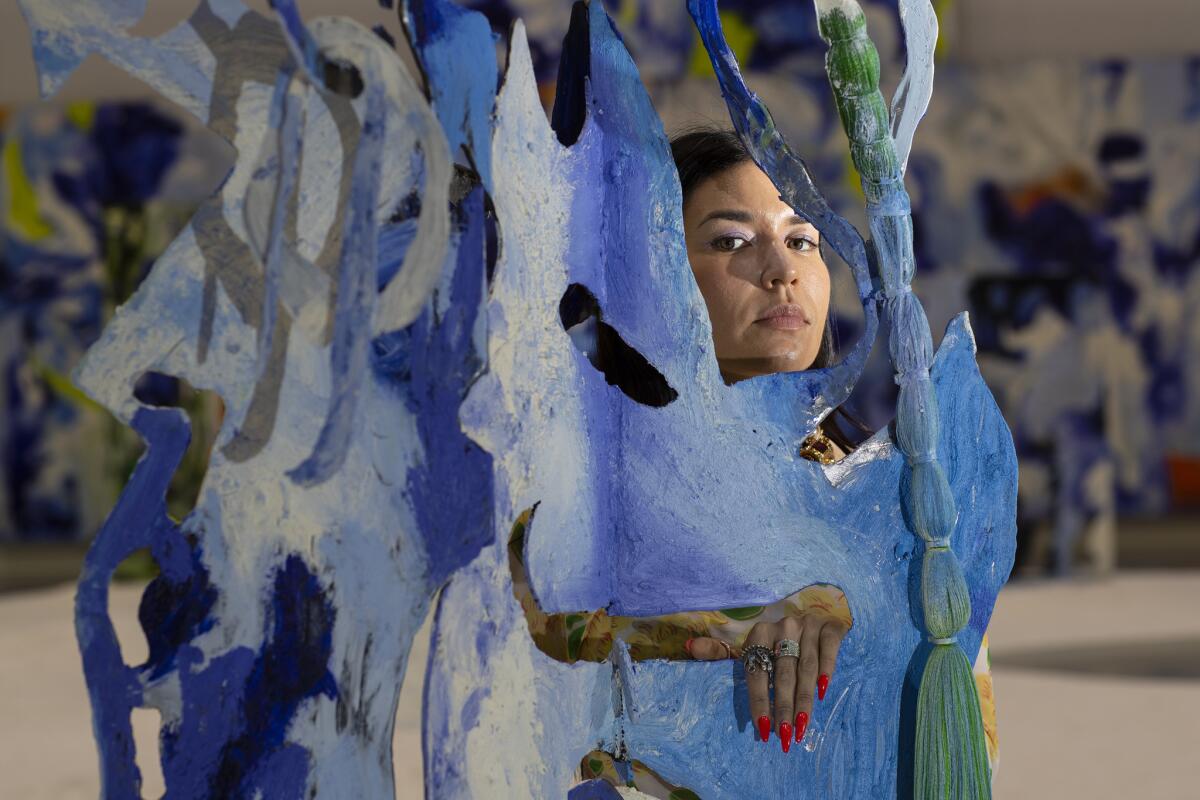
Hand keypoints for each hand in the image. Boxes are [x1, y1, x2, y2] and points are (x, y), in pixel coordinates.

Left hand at [686, 613, 848, 752]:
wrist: (815, 611)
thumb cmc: (779, 638)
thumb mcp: (751, 643)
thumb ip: (720, 650)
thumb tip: (689, 647)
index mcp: (760, 632)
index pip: (757, 672)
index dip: (759, 701)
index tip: (763, 730)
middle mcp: (784, 626)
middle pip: (782, 674)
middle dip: (783, 708)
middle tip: (784, 736)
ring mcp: (809, 625)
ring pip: (806, 668)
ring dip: (804, 700)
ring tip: (801, 727)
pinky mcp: (831, 627)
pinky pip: (828, 650)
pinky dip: (826, 670)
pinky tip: (822, 692)